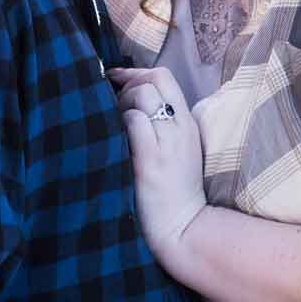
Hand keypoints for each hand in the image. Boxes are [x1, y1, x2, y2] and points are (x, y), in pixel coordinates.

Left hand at [110, 66, 205, 254]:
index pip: (164, 76)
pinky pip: (133, 122)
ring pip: (141, 97)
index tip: (115, 80)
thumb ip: (163, 126)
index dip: (135, 72)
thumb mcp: (179, 151)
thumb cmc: (174, 193)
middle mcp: (180, 128)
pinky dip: (117, 124)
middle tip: (112, 108)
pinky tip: (113, 140)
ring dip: (119, 105)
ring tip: (113, 127)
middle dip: (125, 86)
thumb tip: (130, 101)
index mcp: (187, 123)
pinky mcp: (151, 160)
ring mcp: (167, 143)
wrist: (184, 229)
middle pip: (151, 80)